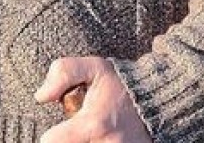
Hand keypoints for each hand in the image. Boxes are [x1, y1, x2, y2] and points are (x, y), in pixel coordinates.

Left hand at [34, 57, 151, 142]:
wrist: (161, 101)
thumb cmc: (123, 83)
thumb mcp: (93, 67)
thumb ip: (62, 73)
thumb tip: (41, 96)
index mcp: (95, 124)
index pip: (52, 142)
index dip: (50, 136)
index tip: (56, 130)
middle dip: (68, 140)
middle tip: (76, 130)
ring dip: (82, 142)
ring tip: (90, 134)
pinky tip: (98, 137)